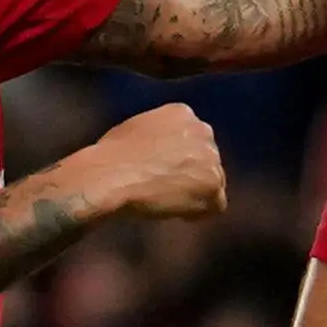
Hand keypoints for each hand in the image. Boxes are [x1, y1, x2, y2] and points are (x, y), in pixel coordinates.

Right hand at [81, 102, 226, 224]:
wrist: (111, 175)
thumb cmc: (111, 157)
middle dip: (193, 175)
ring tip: (168, 202)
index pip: (195, 139)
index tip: (167, 172)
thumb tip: (162, 153)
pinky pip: (216, 205)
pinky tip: (177, 213)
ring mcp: (210, 157)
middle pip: (207, 160)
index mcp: (182, 113)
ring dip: (195, 195)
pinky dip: (198, 213)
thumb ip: (158, 137)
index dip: (182, 159)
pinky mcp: (212, 184)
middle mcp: (202, 130)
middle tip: (170, 191)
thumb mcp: (136, 131)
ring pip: (213, 183)